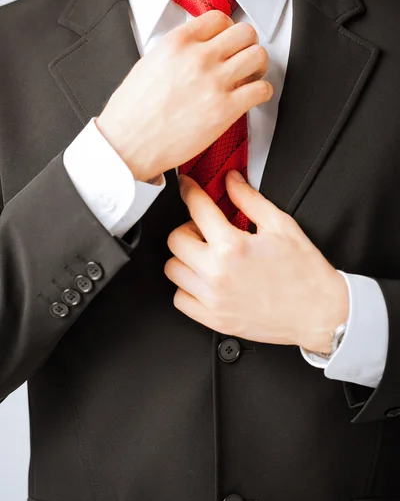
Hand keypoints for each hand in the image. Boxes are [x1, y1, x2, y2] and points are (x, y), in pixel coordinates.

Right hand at [95, 11, 272, 181]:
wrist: (128, 144)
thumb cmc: (132, 112)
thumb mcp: (149, 64)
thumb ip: (177, 52)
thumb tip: (195, 51)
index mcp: (177, 43)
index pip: (218, 18)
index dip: (227, 30)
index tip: (227, 41)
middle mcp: (198, 58)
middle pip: (244, 33)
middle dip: (246, 45)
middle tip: (242, 57)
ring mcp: (214, 83)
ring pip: (258, 56)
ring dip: (257, 66)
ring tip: (250, 77)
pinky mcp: (225, 110)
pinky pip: (262, 89)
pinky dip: (261, 92)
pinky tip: (251, 97)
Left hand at [164, 170, 348, 353]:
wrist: (319, 312)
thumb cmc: (304, 272)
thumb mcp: (281, 225)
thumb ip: (250, 199)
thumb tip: (231, 181)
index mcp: (233, 246)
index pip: (197, 208)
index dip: (189, 191)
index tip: (188, 187)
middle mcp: (217, 273)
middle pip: (175, 240)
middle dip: (188, 228)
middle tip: (204, 229)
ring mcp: (213, 299)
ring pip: (172, 270)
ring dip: (184, 257)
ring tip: (204, 255)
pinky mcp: (214, 319)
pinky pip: (180, 299)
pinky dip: (187, 287)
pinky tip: (204, 280)